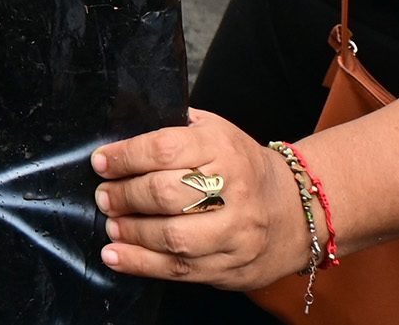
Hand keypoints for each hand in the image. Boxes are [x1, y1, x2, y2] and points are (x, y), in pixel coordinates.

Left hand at [92, 109, 314, 287]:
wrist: (296, 211)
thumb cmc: (244, 168)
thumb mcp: (219, 133)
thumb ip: (178, 129)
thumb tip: (126, 132)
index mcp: (223, 148)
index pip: (165, 149)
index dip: (126, 157)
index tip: (101, 163)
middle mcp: (232, 189)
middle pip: (165, 193)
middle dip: (124, 195)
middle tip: (104, 196)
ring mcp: (234, 232)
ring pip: (172, 236)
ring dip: (131, 232)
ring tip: (111, 224)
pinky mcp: (231, 266)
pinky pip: (179, 269)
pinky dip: (140, 264)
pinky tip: (116, 256)